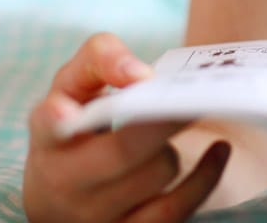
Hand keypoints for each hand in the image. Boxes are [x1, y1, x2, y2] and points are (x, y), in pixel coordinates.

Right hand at [23, 32, 230, 222]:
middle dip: (163, 122)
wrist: (63, 192)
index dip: (56, 119)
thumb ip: (102, 59)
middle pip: (122, 152)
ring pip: (155, 176)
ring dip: (176, 147)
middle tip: (196, 96)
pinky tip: (220, 151)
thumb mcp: (75, 85)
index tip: (67, 111)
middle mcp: (63, 182)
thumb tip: (140, 75)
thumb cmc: (78, 122)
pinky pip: (175, 211)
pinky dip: (204, 179)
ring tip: (185, 123)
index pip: (47, 126)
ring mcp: (94, 217)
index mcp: (50, 136)